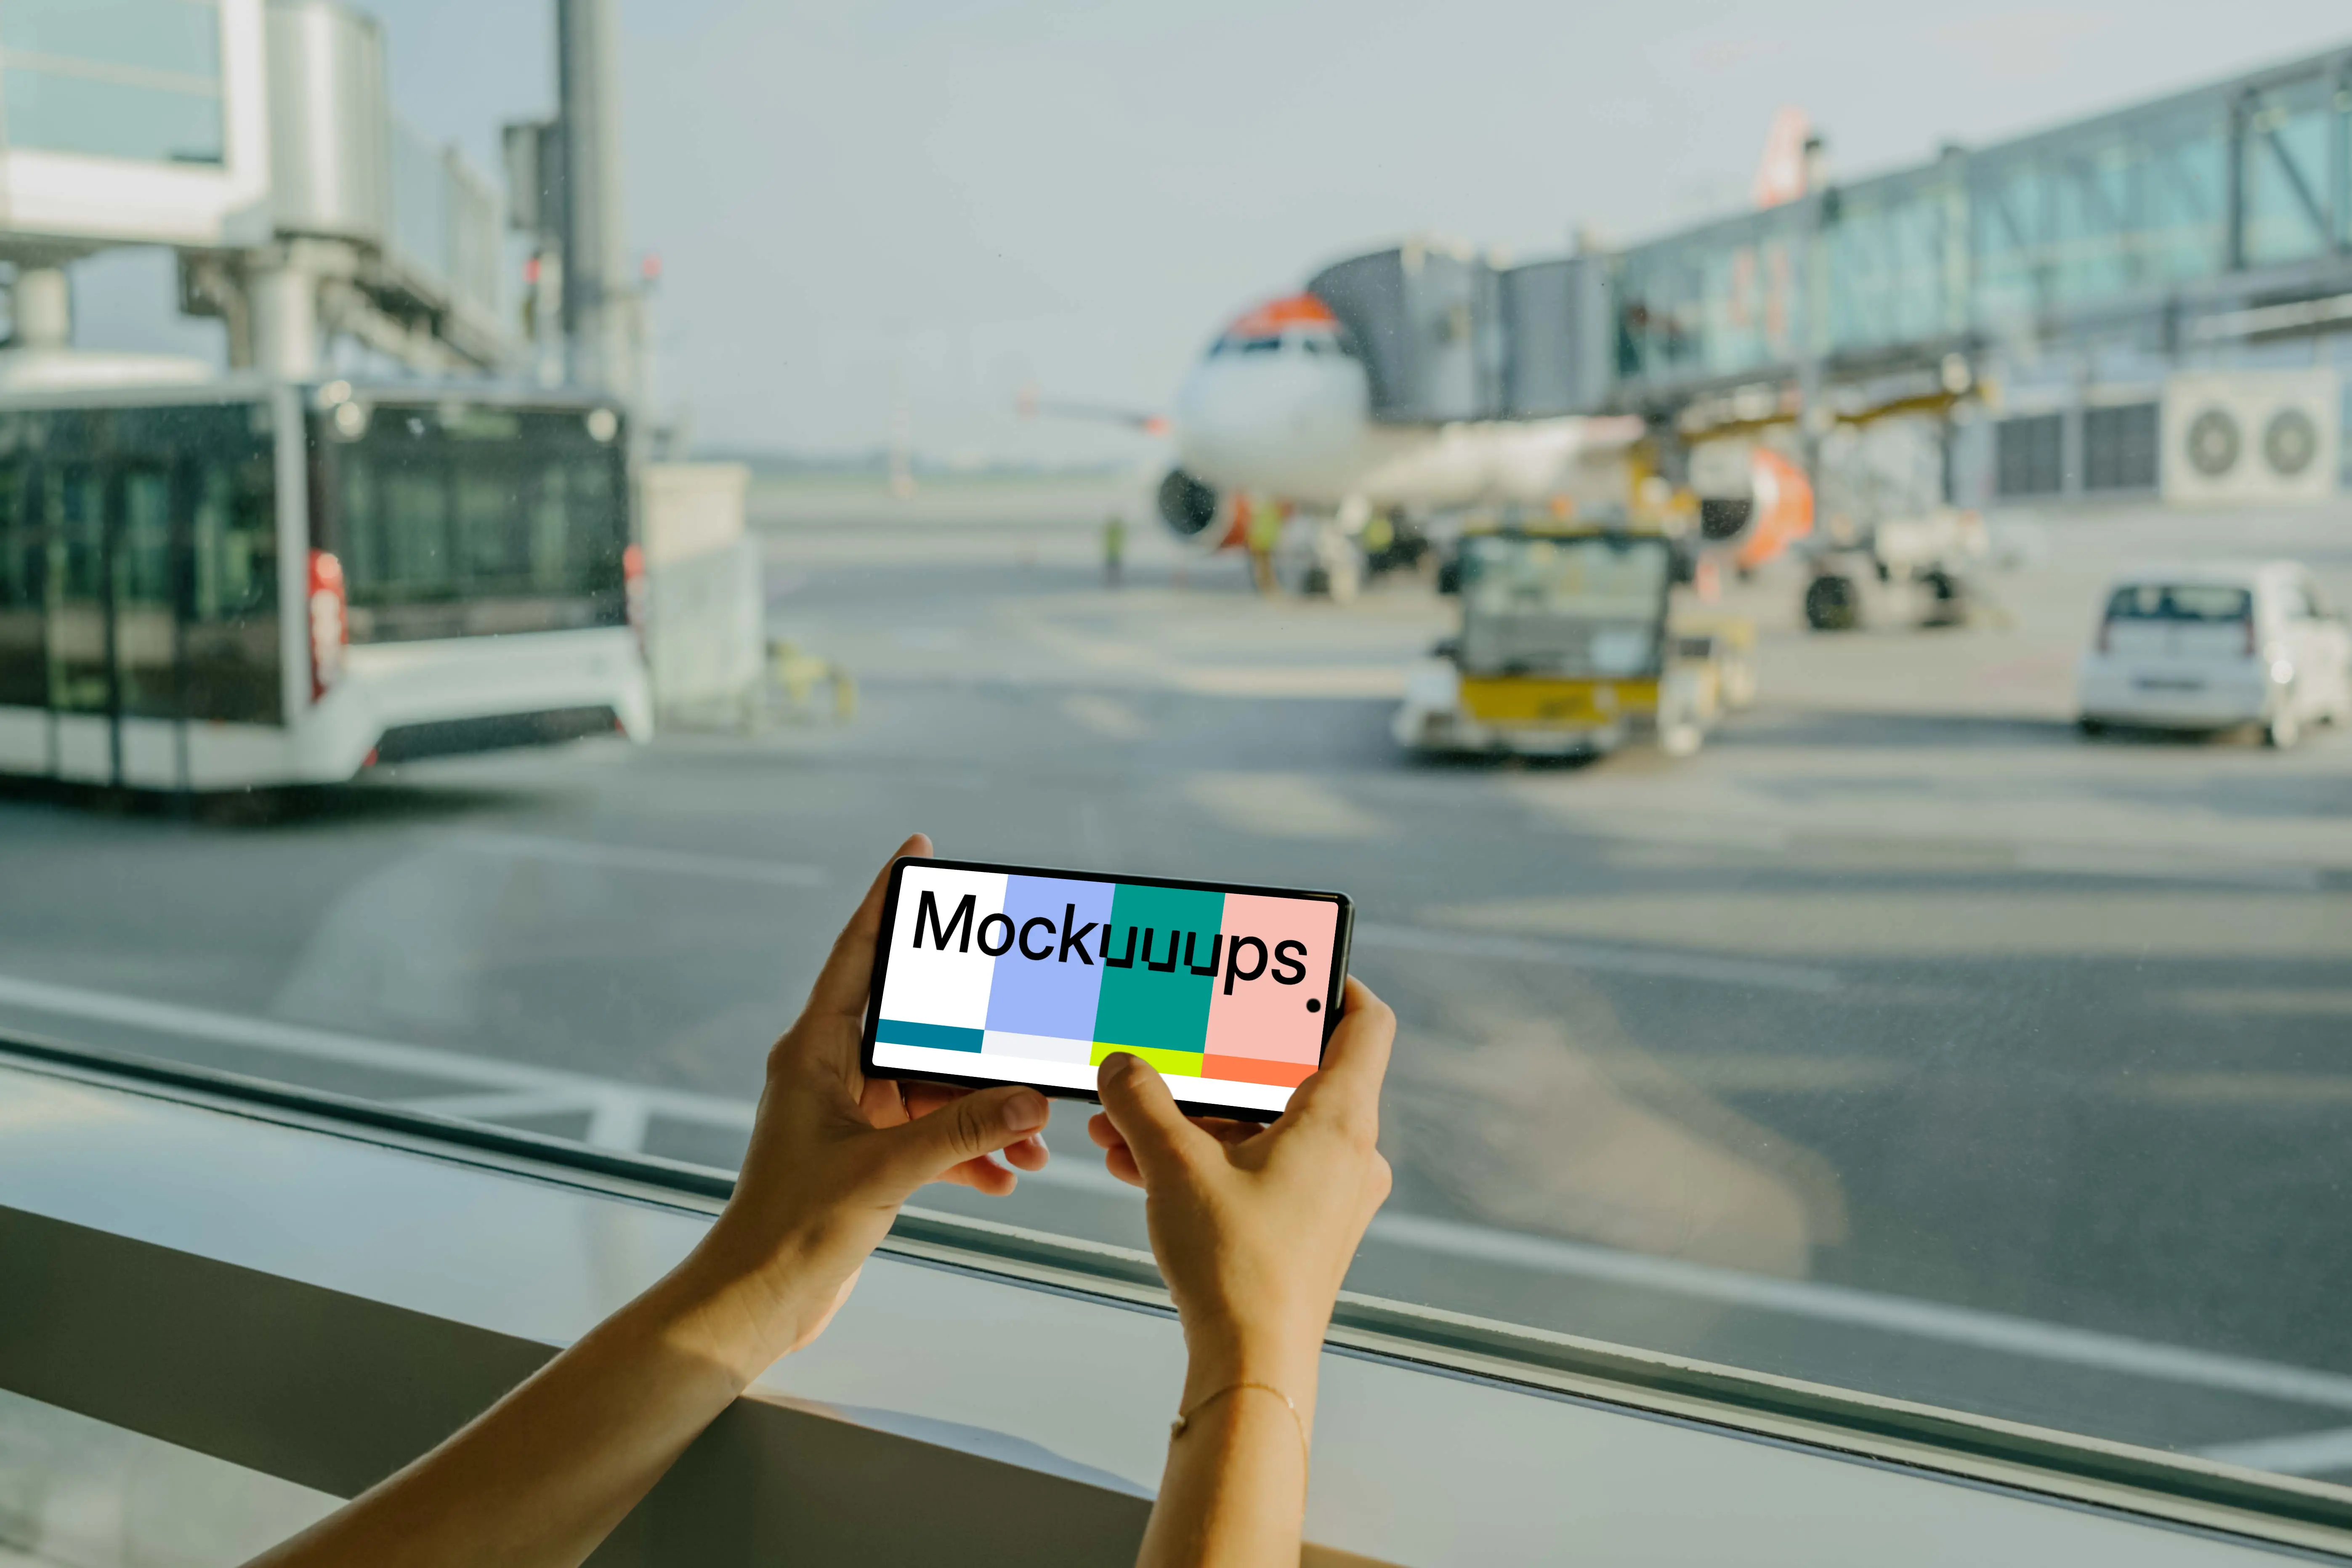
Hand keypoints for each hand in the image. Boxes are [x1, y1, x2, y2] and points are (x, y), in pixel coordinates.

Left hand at [690, 833, 1051, 1362]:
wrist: (757, 1302)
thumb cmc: (791, 1229)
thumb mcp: (884, 1171)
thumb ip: (962, 1132)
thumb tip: (1030, 1103)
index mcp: (811, 1051)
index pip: (855, 953)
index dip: (886, 899)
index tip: (915, 853)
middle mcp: (828, 1071)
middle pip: (916, 1026)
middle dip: (979, 1042)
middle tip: (1026, 1018)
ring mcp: (848, 1114)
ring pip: (932, 1089)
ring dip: (983, 1113)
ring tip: (1034, 1139)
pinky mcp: (864, 1157)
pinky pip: (930, 1136)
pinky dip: (968, 1152)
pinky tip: (1005, 1177)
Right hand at [1089, 977, 1393, 1397]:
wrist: (1252, 1365)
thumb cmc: (1235, 1266)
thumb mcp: (1175, 1165)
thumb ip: (1142, 1102)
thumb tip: (1120, 1065)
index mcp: (1341, 1120)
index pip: (1366, 1022)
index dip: (1335, 983)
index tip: (1293, 968)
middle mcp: (1350, 1152)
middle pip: (1294, 1074)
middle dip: (1215, 1065)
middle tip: (1170, 1046)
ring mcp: (1331, 1193)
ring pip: (1262, 1127)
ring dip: (1193, 1117)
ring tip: (1124, 1119)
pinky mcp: (1306, 1227)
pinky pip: (1256, 1169)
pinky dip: (1205, 1157)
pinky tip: (1134, 1161)